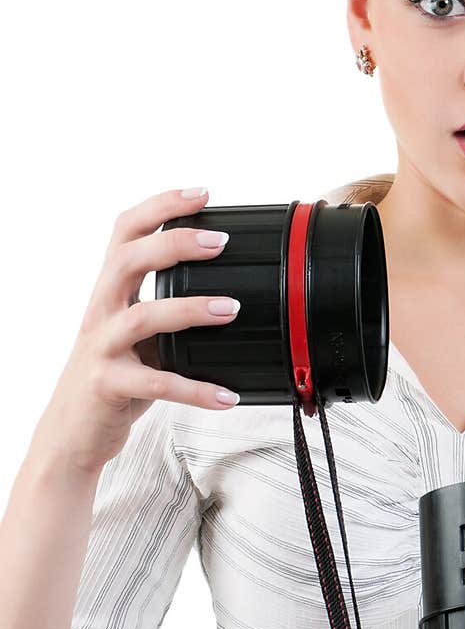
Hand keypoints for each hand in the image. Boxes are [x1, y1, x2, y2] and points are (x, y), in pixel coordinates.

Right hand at [31, 187, 243, 478]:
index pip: (126, 231)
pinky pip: (156, 383)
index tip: (201, 193)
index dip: (161, 207)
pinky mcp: (108, 386)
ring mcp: (101, 348)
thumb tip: (226, 290)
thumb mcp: (136, 335)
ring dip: (190, 308)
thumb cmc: (112, 379)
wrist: (71, 434)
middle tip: (220, 241)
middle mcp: (100, 313)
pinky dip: (195, 389)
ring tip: (230, 308)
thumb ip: (166, 309)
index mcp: (110, 292)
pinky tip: (225, 395)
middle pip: (127, 260)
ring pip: (142, 317)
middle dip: (174, 243)